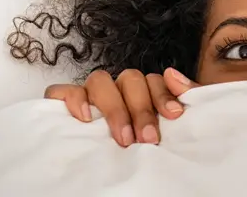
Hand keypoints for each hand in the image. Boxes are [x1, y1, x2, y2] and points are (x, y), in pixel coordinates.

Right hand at [43, 67, 199, 146]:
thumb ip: (183, 96)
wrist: (121, 171)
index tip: (174, 115)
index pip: (154, 80)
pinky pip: (62, 90)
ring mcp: (92, 94)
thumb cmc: (150, 143)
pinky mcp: (64, 102)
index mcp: (144, 92)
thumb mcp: (174, 122)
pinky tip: (86, 117)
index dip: (164, 95)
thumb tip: (172, 74)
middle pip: (130, 79)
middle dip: (142, 109)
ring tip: (124, 138)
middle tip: (148, 138)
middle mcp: (118, 89)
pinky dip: (74, 99)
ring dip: (115, 108)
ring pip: (100, 80)